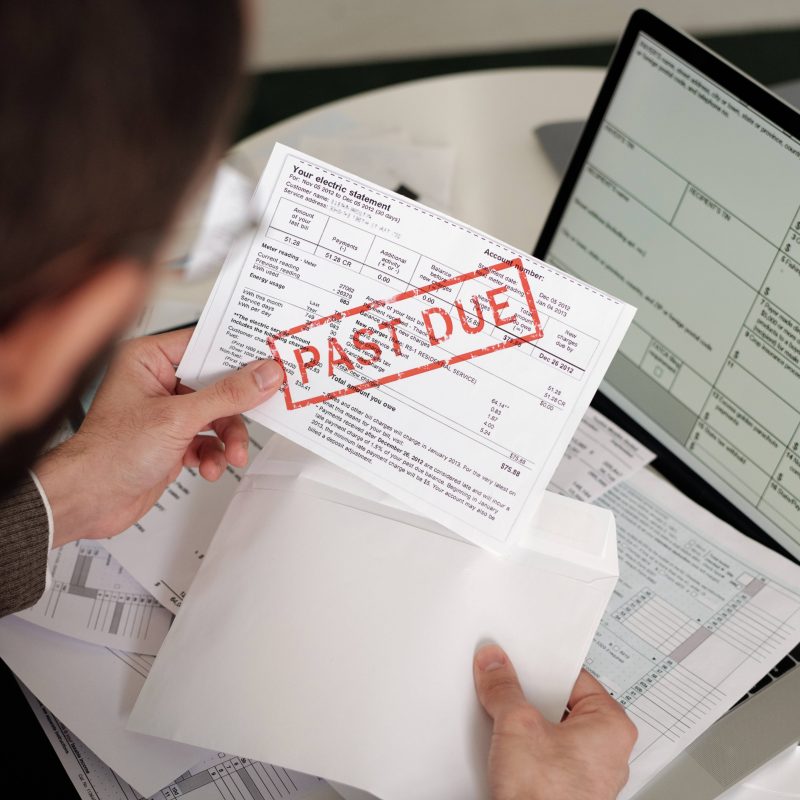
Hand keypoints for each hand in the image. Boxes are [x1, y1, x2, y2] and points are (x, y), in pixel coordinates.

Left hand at [35, 328, 283, 547]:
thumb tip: (262, 376)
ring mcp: (167, 413)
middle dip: (236, 409)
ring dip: (228, 438)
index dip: (238, 354)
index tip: (269, 360)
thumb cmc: (108, 453)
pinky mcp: (173, 440)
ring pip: (217, 416)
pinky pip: (208, 440)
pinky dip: (213, 455)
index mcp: (149, 360)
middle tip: (261, 410)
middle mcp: (158, 383)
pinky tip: (208, 466)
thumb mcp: (178, 418)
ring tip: (231, 453)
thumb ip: (227, 396)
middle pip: (218, 384)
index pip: (205, 345)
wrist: (89, 500)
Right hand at [474, 644, 636, 799]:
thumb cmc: (545, 799)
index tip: (519, 661)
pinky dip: (525, 748)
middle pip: (560, 704)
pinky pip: (544, 756)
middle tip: (507, 686)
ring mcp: (586, 775)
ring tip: (503, 717)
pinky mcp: (565, 791)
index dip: (541, 667)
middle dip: (530, 698)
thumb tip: (495, 666)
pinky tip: (505, 746)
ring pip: (551, 732)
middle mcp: (607, 752)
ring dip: (525, 724)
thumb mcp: (516, 725)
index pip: (573, 678)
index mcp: (612, 727)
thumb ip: (504, 688)